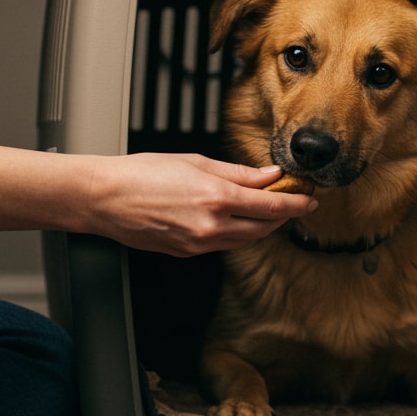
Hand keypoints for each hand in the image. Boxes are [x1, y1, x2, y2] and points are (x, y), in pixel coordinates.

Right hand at [85, 153, 316, 256]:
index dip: (297, 203)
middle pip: (264, 227)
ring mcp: (199, 243)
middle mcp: (212, 226)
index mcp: (217, 198)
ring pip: (246, 239)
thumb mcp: (196, 163)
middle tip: (295, 201)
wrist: (105, 199)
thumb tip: (267, 175)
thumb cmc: (142, 174)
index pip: (272, 206)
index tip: (310, 198)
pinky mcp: (187, 252)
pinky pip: (224, 244)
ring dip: (263, 225)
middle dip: (284, 215)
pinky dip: (237, 232)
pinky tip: (237, 218)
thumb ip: (237, 173)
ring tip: (269, 208)